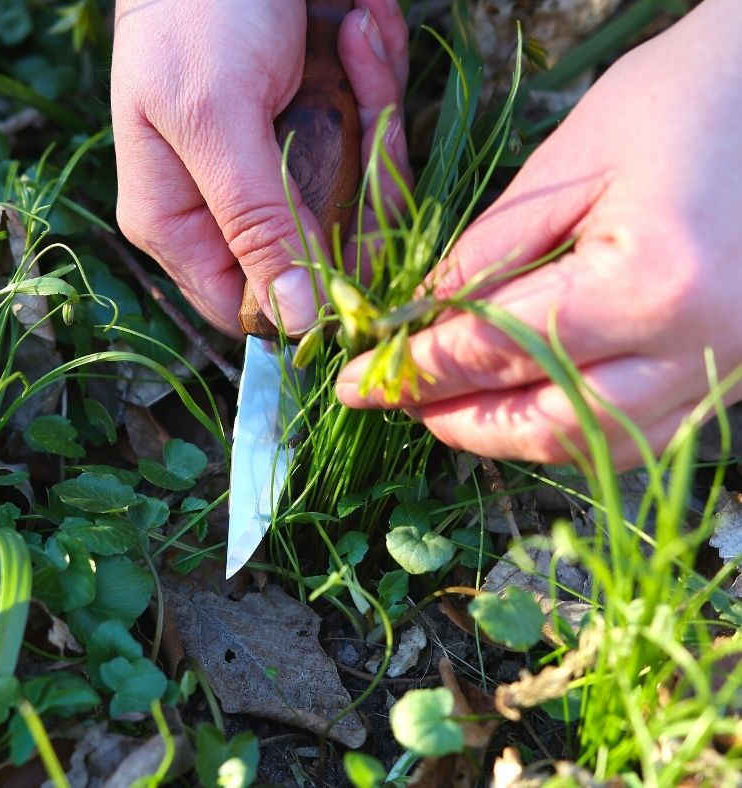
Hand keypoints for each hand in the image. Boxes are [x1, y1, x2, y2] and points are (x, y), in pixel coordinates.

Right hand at [111, 0, 410, 335]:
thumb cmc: (198, 10)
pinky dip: (376, 80)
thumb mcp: (219, 118)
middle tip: (368, 91)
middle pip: (318, 253)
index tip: (361, 243)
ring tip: (356, 30)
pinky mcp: (312, 132)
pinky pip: (365, 140)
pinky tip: (359, 24)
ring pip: (355, 196)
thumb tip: (293, 320)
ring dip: (374, 108)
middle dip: (363, 175)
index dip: (309, 293)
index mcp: (177, 223)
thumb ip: (254, 220)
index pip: (247, 307)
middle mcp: (223, 212)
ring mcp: (272, 171)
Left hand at [337, 0, 741, 467]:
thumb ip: (488, 251)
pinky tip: (525, 404)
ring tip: (451, 407)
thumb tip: (419, 318)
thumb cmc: (679, 100)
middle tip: (400, 399)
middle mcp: (694, 346)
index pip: (497, 348)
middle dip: (458, 421)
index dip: (416, 371)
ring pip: (595, 442)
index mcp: (648, 281)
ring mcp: (723, 369)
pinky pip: (640, 432)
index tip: (357, 384)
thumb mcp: (567, 163)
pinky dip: (569, 428)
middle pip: (548, 422)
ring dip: (509, 435)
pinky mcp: (732, 372)